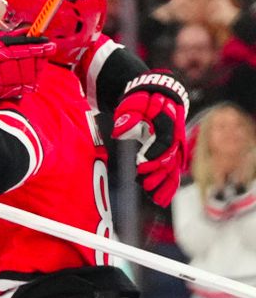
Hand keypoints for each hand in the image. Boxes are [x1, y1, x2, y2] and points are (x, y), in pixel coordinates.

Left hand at [111, 71, 188, 206]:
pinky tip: (160, 199)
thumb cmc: (143, 101)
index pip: (164, 142)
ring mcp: (176, 147)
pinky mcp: (172, 156)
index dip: (154, 155)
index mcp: (167, 122)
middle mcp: (175, 137)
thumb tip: (120, 131)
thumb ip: (129, 116)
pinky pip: (172, 173)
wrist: (158, 98)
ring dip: (164, 184)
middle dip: (158, 174)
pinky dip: (167, 186)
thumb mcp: (134, 103)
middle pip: (169, 159)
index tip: (141, 166)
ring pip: (173, 169)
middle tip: (145, 184)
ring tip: (153, 197)